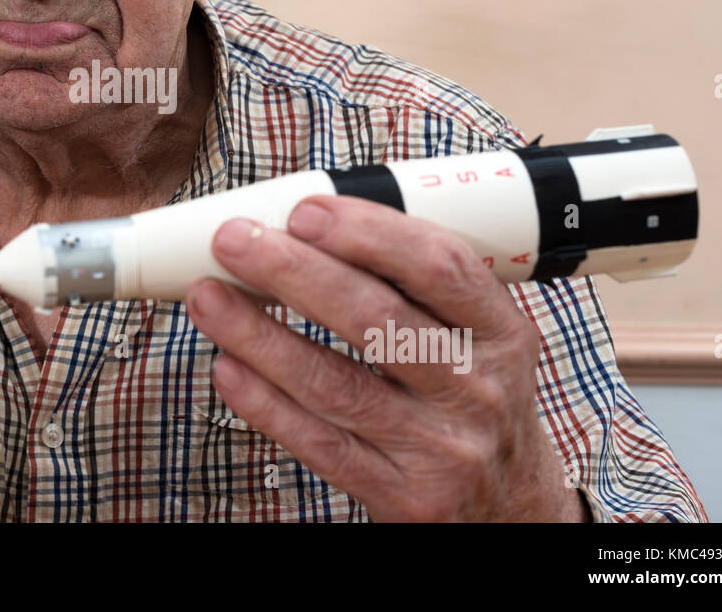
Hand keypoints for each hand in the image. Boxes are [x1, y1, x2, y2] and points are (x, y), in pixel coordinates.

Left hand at [184, 195, 587, 521]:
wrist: (512, 511)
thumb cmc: (473, 401)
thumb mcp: (479, 339)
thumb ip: (416, 290)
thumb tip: (310, 228)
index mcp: (501, 332)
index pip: (439, 265)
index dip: (368, 232)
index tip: (305, 211)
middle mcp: (475, 388)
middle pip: (375, 318)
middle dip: (293, 271)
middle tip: (235, 241)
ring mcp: (441, 447)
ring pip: (334, 382)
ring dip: (259, 334)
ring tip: (209, 298)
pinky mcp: (403, 496)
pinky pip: (320, 444)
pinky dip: (266, 404)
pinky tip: (228, 368)